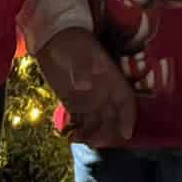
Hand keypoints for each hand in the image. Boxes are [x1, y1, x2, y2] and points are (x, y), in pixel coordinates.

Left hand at [35, 27, 135, 147]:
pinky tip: (69, 136)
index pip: (126, 100)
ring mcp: (89, 99)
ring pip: (97, 123)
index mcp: (110, 78)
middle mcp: (103, 92)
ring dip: (92, 135)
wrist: (53, 39)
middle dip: (107, 133)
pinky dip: (78, 132)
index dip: (129, 117)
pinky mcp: (74, 104)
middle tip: (94, 142)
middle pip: (113, 118)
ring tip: (78, 139)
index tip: (125, 133)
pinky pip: (81, 123)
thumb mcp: (78, 51)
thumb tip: (84, 85)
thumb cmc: (71, 41)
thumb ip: (82, 68)